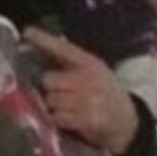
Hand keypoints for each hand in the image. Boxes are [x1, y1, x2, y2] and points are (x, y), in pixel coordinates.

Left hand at [22, 27, 139, 154]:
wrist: (129, 123)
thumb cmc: (105, 95)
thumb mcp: (95, 73)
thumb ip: (70, 65)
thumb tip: (39, 52)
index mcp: (90, 63)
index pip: (63, 49)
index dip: (44, 40)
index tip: (28, 32)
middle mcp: (89, 78)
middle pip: (48, 80)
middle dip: (50, 90)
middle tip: (64, 96)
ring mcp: (88, 99)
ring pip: (50, 101)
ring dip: (55, 107)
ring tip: (71, 110)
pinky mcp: (87, 119)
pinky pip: (57, 117)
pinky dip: (60, 121)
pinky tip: (72, 120)